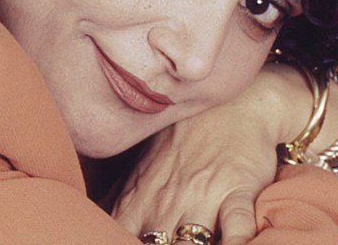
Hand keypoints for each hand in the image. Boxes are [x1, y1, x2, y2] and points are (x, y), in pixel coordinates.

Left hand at [111, 63, 328, 243]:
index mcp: (140, 199)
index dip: (122, 243)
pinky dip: (237, 242)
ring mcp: (203, 197)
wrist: (231, 106)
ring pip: (192, 244)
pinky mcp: (238, 193)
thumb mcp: (142, 168)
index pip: (120, 235)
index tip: (129, 243)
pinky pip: (238, 228)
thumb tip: (99, 215)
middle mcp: (167, 202)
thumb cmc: (183, 141)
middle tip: (166, 244)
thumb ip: (121, 199)